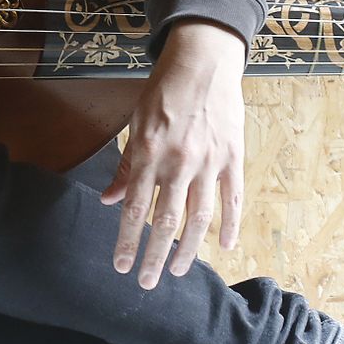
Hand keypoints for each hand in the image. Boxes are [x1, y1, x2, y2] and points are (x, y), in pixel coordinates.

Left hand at [100, 19, 246, 288]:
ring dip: (188, 249)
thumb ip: (126, 164)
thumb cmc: (164, 90)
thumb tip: (110, 200)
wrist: (203, 61)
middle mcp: (179, 161)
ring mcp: (209, 161)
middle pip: (166, 221)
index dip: (128, 240)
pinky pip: (233, 199)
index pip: (135, 207)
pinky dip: (230, 225)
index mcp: (149, 151)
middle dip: (154, 256)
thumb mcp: (136, 121)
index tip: (121, 266)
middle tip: (147, 282)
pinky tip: (224, 247)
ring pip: (199, 217)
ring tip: (177, 270)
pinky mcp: (233, 157)